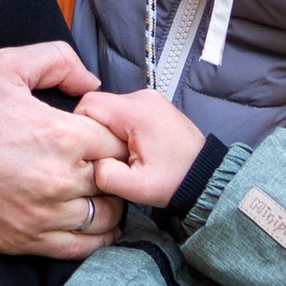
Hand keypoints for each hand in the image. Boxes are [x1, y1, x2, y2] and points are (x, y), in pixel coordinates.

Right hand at [0, 47, 122, 258]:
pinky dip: (96, 236)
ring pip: (106, 217)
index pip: (119, 141)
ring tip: (95, 189)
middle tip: (102, 160)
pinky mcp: (24, 242)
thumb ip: (57, 61)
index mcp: (60, 135)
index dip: (116, 134)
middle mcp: (58, 180)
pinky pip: (82, 249)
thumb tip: (92, 83)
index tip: (100, 132)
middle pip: (119, 181)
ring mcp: (42, 216)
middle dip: (117, 169)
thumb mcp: (3, 65)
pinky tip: (89, 220)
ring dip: (109, 203)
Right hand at [90, 87, 208, 206]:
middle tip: (109, 156)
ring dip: (109, 131)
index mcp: (136, 112)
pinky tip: (132, 148)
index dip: (80, 127)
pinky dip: (121, 129)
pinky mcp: (153, 105)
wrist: (205, 176)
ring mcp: (150, 99)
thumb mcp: (138, 188)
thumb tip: (91, 164)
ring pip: (110, 108)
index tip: (89, 149)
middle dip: (95, 131)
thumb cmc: (177, 180)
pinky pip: (124, 111)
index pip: (89, 104)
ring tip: (124, 154)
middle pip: (99, 105)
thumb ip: (107, 176)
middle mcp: (143, 97)